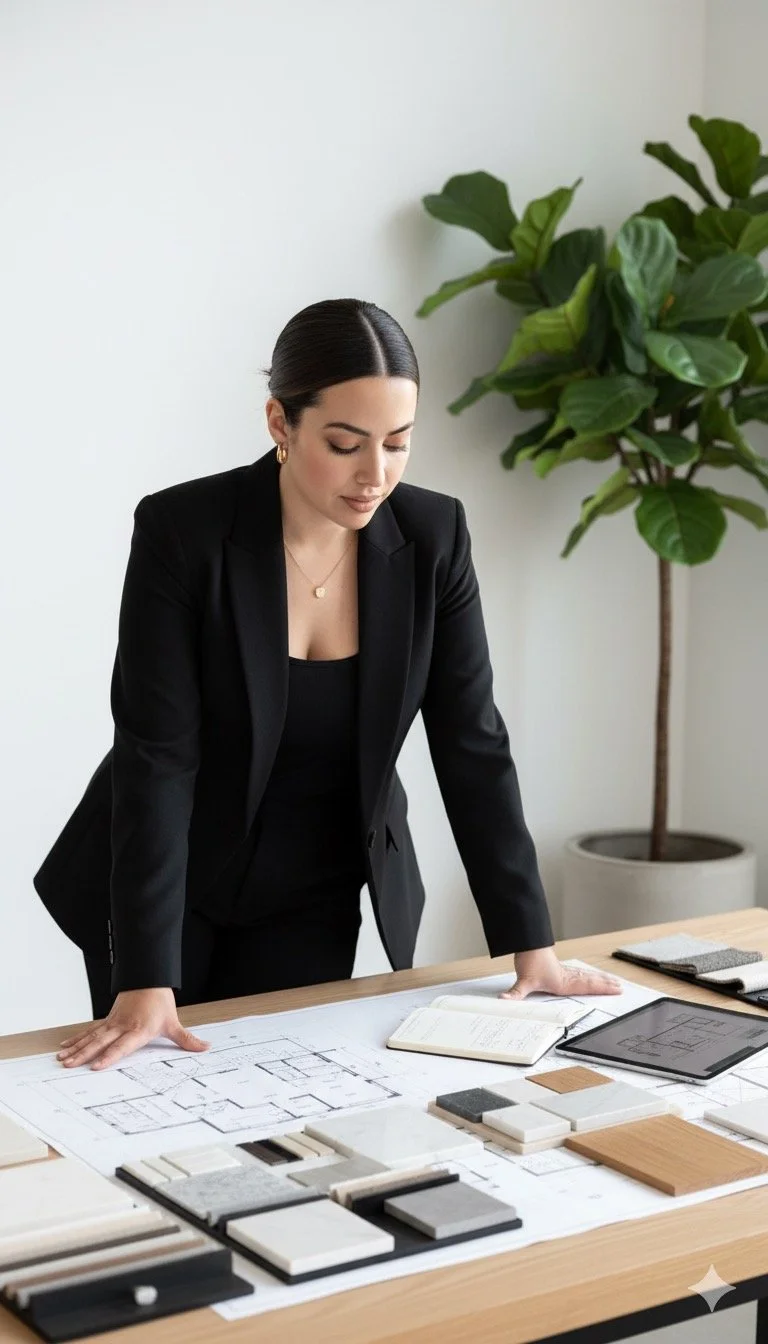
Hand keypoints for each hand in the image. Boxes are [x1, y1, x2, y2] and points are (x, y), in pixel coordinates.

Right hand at [56, 988, 210, 1069]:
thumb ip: (187, 1039)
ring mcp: (113, 1023)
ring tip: (62, 1059)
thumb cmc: (160, 1000)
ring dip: (76, 1048)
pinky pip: (90, 1031)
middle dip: (84, 1055)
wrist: (149, 977)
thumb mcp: (174, 1022)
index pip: (122, 1046)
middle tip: (69, 1066)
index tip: (95, 1066)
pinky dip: (77, 1039)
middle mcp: (122, 1027)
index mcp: (138, 1030)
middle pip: (100, 1042)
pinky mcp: (108, 1020)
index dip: (109, 1056)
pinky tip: (65, 1047)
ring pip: (91, 1037)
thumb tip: (205, 1048)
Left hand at [500, 946, 622, 999]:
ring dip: (600, 978)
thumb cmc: (529, 960)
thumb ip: (515, 994)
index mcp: (564, 982)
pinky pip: (581, 973)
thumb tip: (505, 1002)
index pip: (587, 987)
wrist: (528, 944)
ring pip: (587, 975)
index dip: (602, 988)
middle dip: (606, 984)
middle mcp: (568, 977)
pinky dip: (590, 975)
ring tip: (613, 981)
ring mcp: (566, 972)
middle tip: (621, 986)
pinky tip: (592, 976)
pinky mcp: (561, 969)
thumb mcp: (523, 980)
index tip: (616, 988)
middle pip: (591, 980)